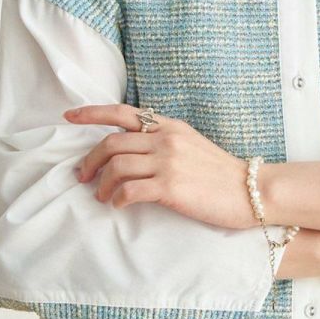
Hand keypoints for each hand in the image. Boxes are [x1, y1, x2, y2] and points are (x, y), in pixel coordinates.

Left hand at [65, 104, 254, 229]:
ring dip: (101, 184)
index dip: (91, 113)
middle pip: (111, 143)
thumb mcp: (191, 144)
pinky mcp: (171, 187)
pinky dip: (117, 199)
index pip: (122, 113)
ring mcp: (168, 162)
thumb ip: (163, 141)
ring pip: (116, 167)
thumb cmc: (220, 174)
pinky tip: (118, 205)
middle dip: (89, 160)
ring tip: (101, 196)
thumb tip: (131, 149)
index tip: (68, 117)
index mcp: (169, 126)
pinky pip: (129, 190)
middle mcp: (166, 139)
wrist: (251, 190)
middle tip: (82, 176)